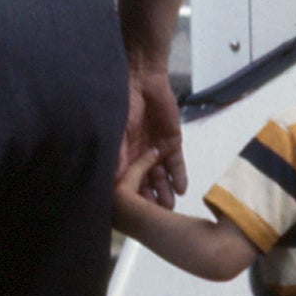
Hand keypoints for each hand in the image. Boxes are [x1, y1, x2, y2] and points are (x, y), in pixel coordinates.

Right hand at [125, 61, 185, 205]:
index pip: (128, 181)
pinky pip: (176, 164)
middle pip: (146, 183)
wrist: (144, 80)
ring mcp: (157, 151)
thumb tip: (113, 177)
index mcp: (125, 156)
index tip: (133, 212)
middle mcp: (141, 157)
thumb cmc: (125, 104)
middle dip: (150, 199)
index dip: (131, 195)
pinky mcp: (172, 143)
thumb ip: (118, 153)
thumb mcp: (119, 130)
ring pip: (162, 177)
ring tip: (169, 206)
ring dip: (165, 191)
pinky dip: (179, 176)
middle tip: (155, 215)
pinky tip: (182, 189)